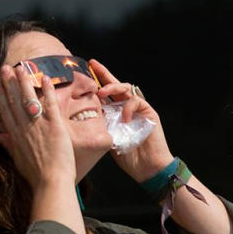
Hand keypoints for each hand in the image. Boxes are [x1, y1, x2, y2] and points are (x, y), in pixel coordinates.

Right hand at [0, 63, 75, 188]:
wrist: (50, 181)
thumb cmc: (35, 174)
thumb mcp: (17, 159)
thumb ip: (8, 144)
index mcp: (14, 135)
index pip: (5, 110)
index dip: (0, 94)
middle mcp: (24, 127)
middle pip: (14, 100)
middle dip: (9, 82)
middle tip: (5, 67)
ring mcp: (38, 125)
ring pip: (29, 99)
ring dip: (25, 82)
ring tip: (22, 67)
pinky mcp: (54, 126)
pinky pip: (50, 104)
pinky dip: (48, 91)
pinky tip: (46, 78)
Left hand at [88, 59, 174, 182]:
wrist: (148, 167)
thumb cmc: (129, 156)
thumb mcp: (109, 137)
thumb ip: (101, 123)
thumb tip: (83, 113)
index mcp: (116, 113)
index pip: (106, 94)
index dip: (97, 81)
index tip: (86, 70)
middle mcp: (127, 108)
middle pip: (116, 85)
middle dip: (104, 74)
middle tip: (93, 66)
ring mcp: (139, 109)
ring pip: (126, 89)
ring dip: (113, 87)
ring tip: (101, 93)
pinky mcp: (149, 112)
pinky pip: (136, 101)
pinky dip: (127, 108)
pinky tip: (122, 118)